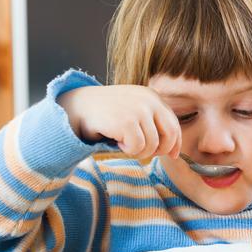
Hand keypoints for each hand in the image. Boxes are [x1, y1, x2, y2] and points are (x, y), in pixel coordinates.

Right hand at [58, 85, 180, 158]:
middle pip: (170, 135)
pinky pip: (137, 148)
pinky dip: (127, 150)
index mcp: (152, 96)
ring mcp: (138, 109)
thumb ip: (152, 123)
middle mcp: (149, 100)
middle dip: (160, 150)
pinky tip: (116, 141)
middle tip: (143, 152)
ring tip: (123, 143)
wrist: (76, 107)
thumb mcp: (133, 112)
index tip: (172, 155)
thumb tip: (173, 150)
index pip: (174, 124)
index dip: (175, 143)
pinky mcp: (127, 121)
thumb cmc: (106, 114)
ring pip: (153, 145)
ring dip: (138, 151)